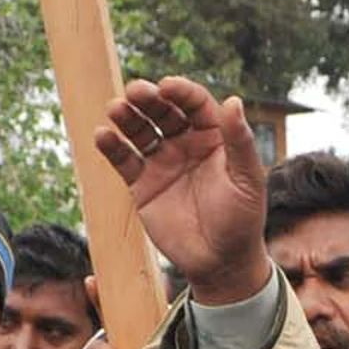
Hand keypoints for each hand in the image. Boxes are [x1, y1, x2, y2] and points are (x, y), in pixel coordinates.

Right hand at [95, 76, 273, 302]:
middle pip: (163, 112)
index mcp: (214, 137)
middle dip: (148, 99)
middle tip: (135, 92)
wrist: (220, 262)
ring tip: (115, 108)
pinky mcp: (142, 185)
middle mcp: (186, 144)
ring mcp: (162, 163)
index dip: (181, 92)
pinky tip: (102, 136)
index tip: (167, 86)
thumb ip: (239, 141)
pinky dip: (112, 147)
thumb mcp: (247, 179)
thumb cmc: (242, 220)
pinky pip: (124, 160)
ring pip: (140, 131)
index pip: (195, 105)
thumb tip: (233, 100)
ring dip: (127, 117)